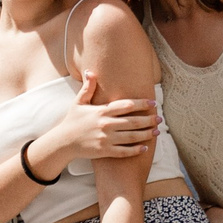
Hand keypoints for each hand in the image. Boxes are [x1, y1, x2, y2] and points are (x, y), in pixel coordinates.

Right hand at [39, 72, 157, 164]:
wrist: (63, 142)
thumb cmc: (72, 121)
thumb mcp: (78, 102)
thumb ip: (88, 88)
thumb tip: (91, 71)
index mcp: (101, 111)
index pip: (126, 105)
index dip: (141, 103)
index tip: (153, 103)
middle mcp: (105, 125)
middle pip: (133, 121)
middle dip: (149, 120)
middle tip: (159, 118)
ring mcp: (106, 139)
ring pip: (132, 137)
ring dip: (146, 134)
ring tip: (157, 131)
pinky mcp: (105, 151)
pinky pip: (124, 151)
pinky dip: (136, 150)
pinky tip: (145, 147)